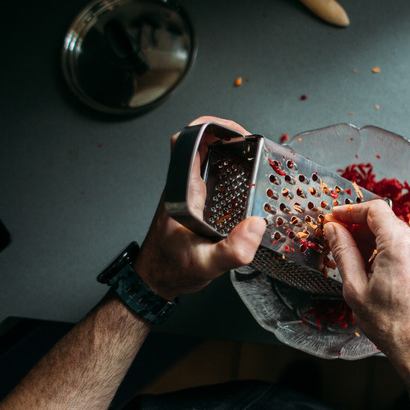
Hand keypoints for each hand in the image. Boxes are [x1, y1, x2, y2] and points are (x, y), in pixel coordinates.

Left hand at [133, 116, 265, 299]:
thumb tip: (256, 227)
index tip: (235, 132)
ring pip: (205, 159)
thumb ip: (233, 250)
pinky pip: (210, 175)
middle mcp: (183, 188)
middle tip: (253, 144)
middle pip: (199, 144)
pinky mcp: (193, 204)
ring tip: (255, 157)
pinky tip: (246, 181)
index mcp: (183, 192)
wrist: (154, 282)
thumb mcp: (207, 265)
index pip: (185, 142)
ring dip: (228, 151)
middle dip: (227, 136)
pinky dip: (228, 169)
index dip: (209, 127)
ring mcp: (187, 194)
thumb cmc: (172, 271)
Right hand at [323, 200, 409, 359]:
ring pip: (393, 230)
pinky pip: (402, 243)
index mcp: (399, 247)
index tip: (334, 217)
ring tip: (349, 253)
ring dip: (370, 236)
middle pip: (384, 219)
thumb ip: (343, 252)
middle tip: (336, 236)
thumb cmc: (390, 324)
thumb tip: (333, 230)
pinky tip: (368, 263)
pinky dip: (383, 246)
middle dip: (358, 224)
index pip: (375, 210)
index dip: (350, 210)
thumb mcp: (355, 288)